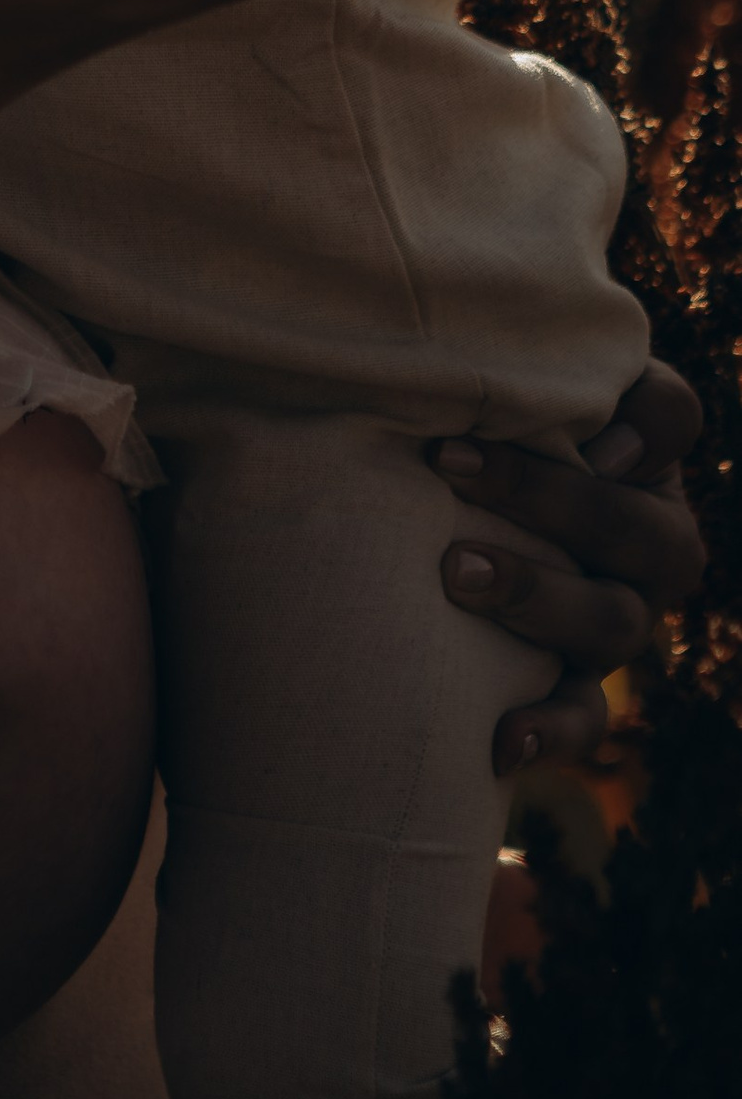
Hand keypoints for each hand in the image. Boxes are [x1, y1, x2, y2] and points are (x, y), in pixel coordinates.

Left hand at [433, 361, 708, 774]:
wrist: (430, 492)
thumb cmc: (468, 414)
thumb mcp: (501, 370)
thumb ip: (538, 358)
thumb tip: (578, 425)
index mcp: (638, 449)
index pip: (668, 416)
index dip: (633, 420)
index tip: (563, 410)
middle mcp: (645, 537)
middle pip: (643, 528)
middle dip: (550, 498)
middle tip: (448, 465)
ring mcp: (616, 614)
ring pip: (616, 622)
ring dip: (540, 598)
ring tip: (452, 572)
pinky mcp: (575, 679)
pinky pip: (585, 714)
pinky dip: (552, 730)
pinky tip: (502, 740)